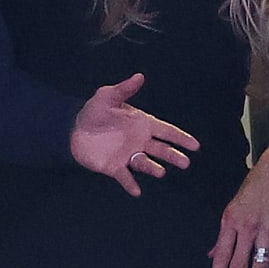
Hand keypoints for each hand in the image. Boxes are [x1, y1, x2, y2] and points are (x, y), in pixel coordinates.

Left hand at [69, 74, 197, 196]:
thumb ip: (124, 89)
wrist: (73, 129)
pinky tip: (136, 191)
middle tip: (185, 162)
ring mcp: (128, 155)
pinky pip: (125, 177)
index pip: (166, 131)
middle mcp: (139, 141)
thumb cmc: (94, 112)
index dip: (180, 138)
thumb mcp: (107, 97)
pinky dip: (130, 184)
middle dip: (173, 156)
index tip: (195, 145)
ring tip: (160, 172)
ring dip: (153, 168)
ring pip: (145, 163)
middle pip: (161, 150)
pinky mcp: (115, 167)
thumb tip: (140, 76)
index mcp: (142, 124)